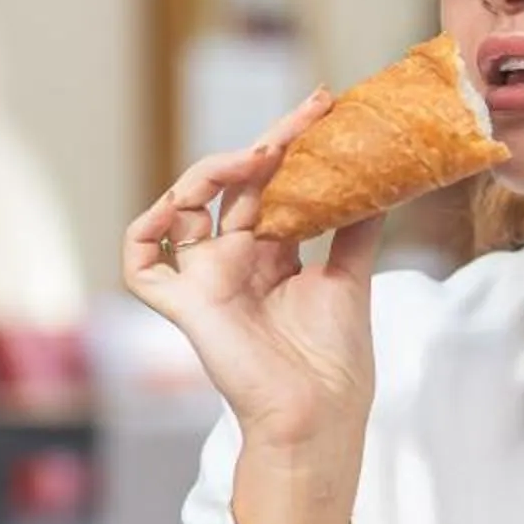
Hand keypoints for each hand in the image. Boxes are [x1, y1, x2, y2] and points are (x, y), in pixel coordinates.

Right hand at [121, 89, 385, 449]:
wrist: (322, 416)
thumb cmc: (336, 361)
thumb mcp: (352, 278)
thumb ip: (357, 228)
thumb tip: (382, 177)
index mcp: (271, 255)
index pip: (271, 185)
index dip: (291, 146)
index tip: (324, 107)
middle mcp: (234, 261)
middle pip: (234, 185)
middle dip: (267, 143)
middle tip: (306, 113)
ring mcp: (206, 280)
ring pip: (185, 206)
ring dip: (213, 170)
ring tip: (258, 155)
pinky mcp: (186, 305)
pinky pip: (141, 263)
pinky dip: (146, 229)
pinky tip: (179, 203)